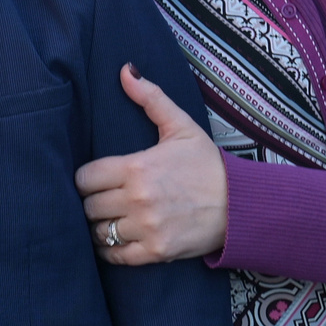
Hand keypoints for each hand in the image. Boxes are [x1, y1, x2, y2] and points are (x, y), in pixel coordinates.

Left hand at [76, 64, 227, 264]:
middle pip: (87, 206)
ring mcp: (146, 228)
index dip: (85, 179)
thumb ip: (150, 98)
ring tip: (108, 219)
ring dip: (99, 226)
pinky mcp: (156, 251)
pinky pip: (115, 255)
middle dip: (91, 202)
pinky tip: (115, 239)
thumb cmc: (207, 164)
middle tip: (101, 199)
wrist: (241, 204)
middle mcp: (137, 199)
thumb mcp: (181, 126)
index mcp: (137, 167)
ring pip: (98, 232)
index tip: (95, 179)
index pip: (84, 178)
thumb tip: (126, 70)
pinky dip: (110, 249)